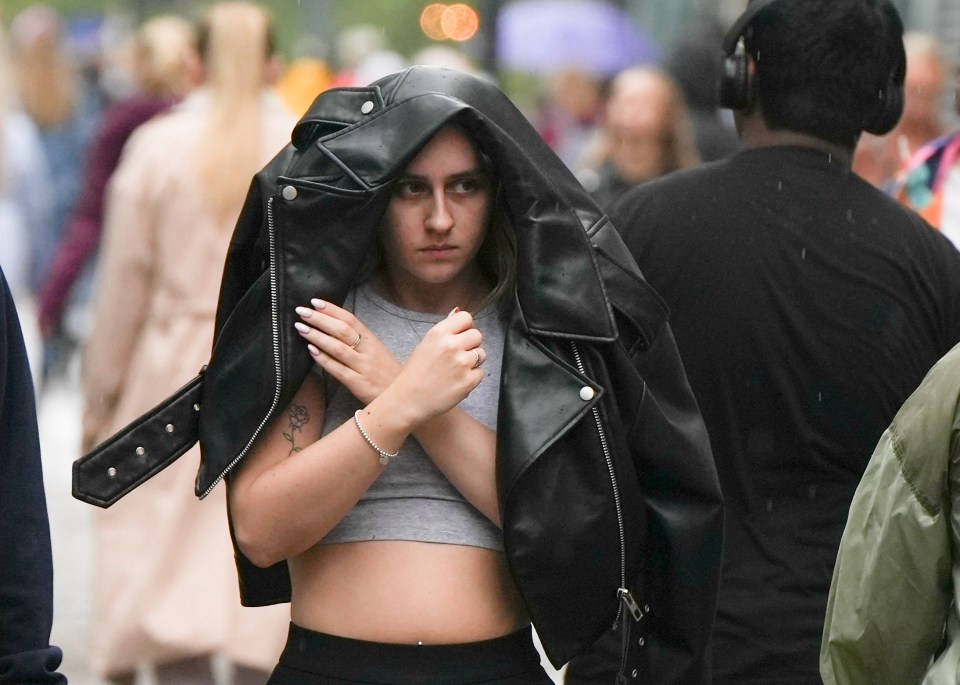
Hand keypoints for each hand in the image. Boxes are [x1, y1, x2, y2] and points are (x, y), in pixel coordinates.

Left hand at [294, 302, 485, 427]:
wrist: (415, 406)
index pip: (353, 321)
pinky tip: (311, 350)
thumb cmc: (409, 380)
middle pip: (343, 331)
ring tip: (300, 325)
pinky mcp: (359, 386)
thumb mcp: (411, 353)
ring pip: (338, 348)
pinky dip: (324, 360)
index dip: (334, 310)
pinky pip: (339, 371)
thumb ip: (408, 333)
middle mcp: (369, 354)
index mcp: (377, 344)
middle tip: (301, 308)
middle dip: (320, 319)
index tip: (317, 300)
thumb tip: (457, 310)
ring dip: (317, 336)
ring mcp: (363, 369)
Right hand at [388, 309, 485, 425]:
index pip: (466, 317)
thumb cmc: (415, 374)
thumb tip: (457, 312)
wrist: (408, 401)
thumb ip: (445, 330)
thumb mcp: (425, 345)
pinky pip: (480, 373)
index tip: (460, 336)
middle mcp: (452, 345)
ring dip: (473, 361)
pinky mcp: (469, 381)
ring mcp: (462, 363)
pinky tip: (456, 382)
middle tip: (458, 356)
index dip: (465, 327)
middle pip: (477, 335)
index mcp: (438, 334)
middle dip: (471, 344)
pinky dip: (471, 378)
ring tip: (456, 370)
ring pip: (481, 354)